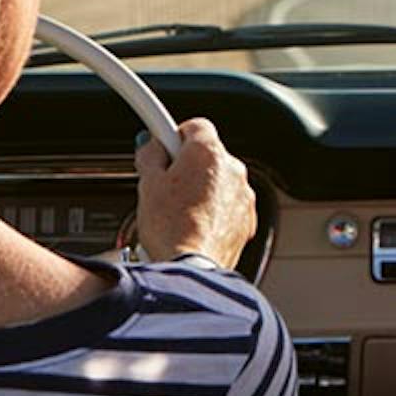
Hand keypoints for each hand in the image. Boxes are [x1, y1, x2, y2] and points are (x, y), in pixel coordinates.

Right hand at [134, 117, 255, 266]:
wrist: (192, 269)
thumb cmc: (170, 228)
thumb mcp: (147, 184)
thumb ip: (150, 155)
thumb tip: (151, 145)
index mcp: (208, 152)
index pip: (194, 125)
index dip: (175, 136)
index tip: (163, 147)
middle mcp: (233, 169)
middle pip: (207, 155)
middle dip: (187, 166)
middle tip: (165, 186)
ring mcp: (244, 196)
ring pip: (219, 182)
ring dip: (202, 190)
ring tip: (177, 212)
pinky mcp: (248, 220)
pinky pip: (229, 206)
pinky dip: (214, 211)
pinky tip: (193, 226)